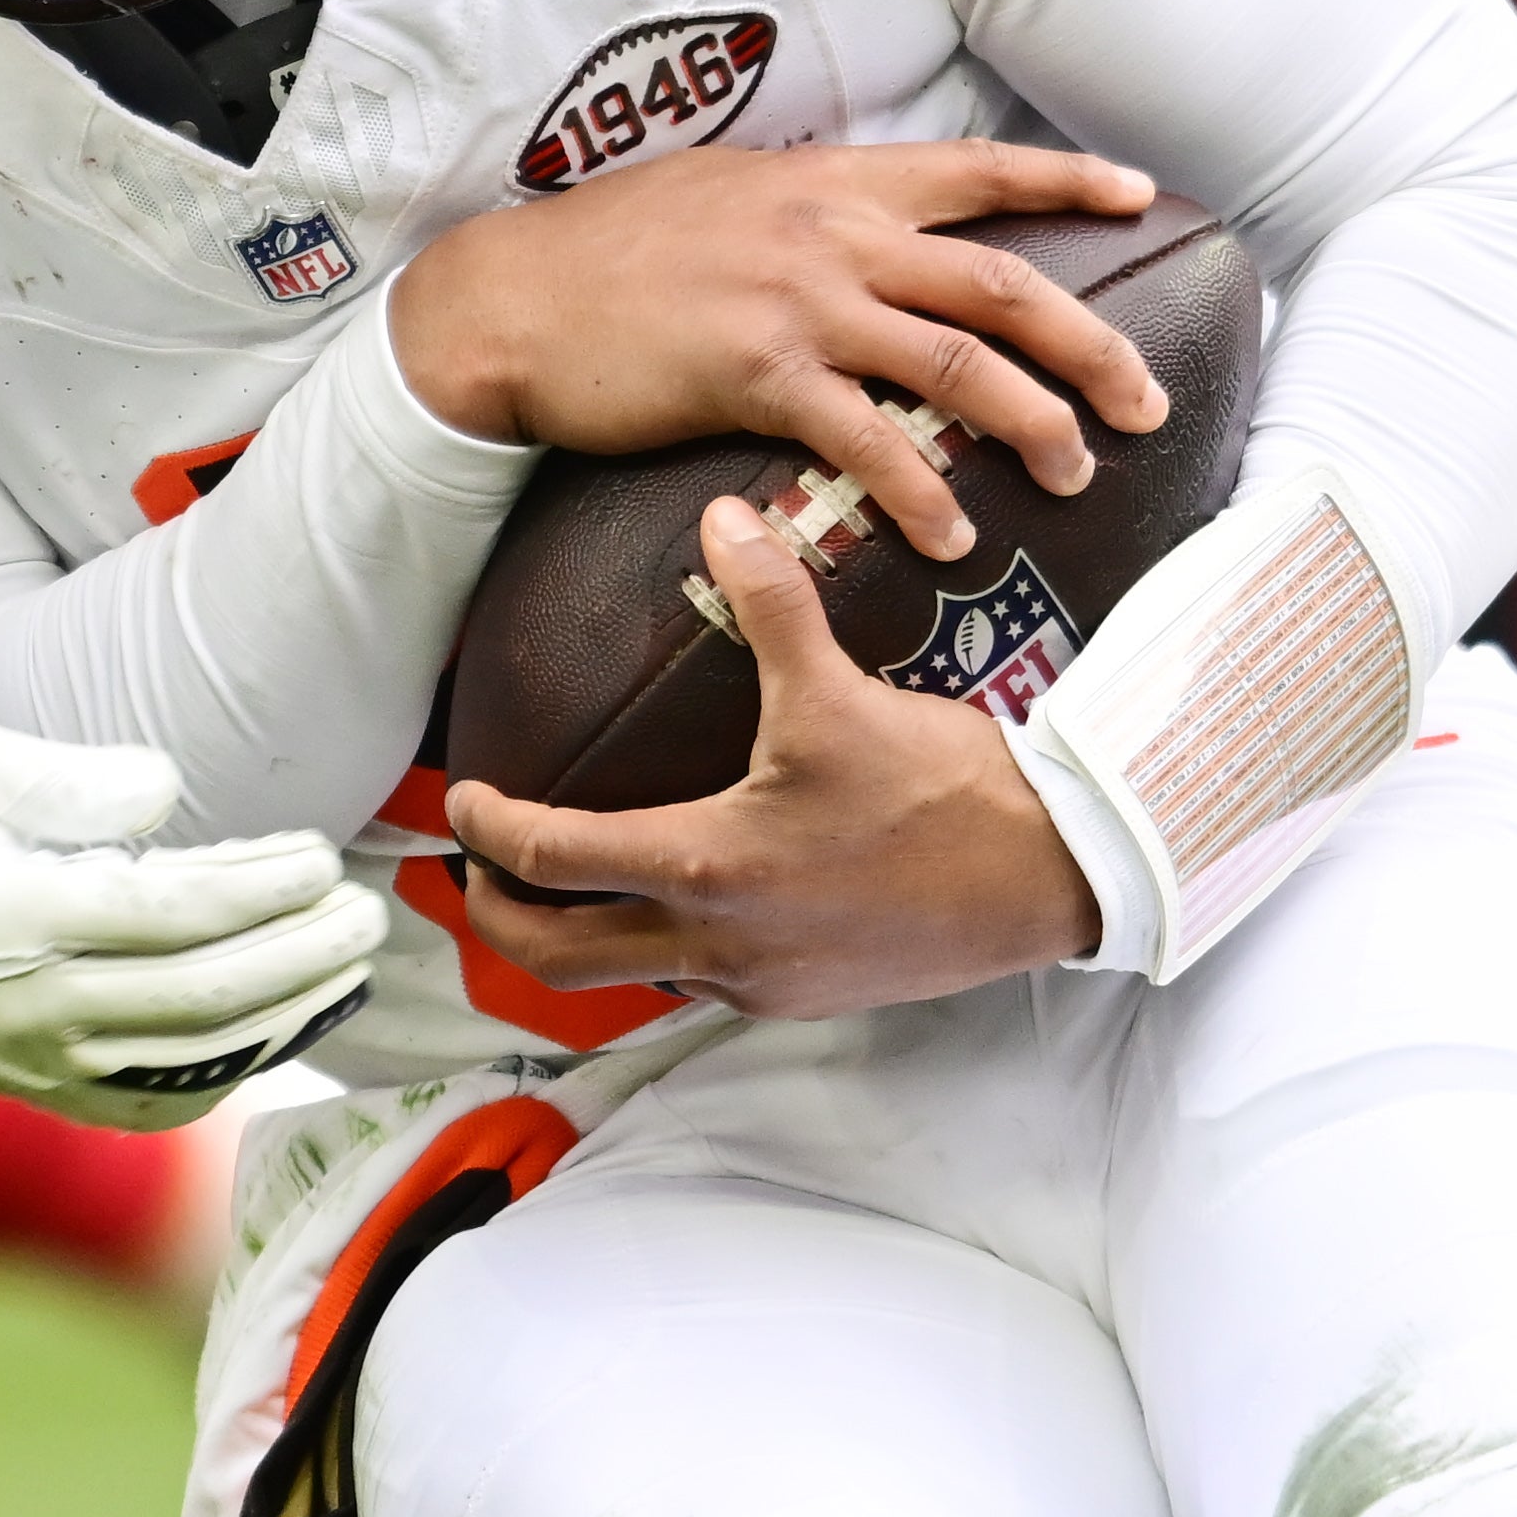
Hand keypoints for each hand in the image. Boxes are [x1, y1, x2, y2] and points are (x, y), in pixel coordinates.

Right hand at [0, 725, 385, 1128]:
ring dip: (285, 1017)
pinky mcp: (39, 1090)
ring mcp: (38, 1060)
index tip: (319, 857)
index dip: (263, 890)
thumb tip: (167, 791)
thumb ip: (68, 781)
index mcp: (18, 917)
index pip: (178, 916)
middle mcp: (34, 1004)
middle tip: (363, 914)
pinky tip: (276, 1031)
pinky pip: (156, 1103)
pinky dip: (229, 1073)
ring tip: (345, 970)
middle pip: (205, 994)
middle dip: (300, 956)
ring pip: (194, 1059)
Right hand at [387, 139, 1168, 561]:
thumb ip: (800, 206)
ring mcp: (799, 300)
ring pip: (961, 363)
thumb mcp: (715, 193)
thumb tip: (853, 224)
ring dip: (1036, 425)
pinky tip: (953, 537)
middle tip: (1148, 401)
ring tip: (1077, 476)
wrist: (506, 299)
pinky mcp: (758, 372)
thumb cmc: (599, 253)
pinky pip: (872, 440)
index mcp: (826, 180)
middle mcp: (829, 230)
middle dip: (1091, 344)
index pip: (973, 168)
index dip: (1065, 181)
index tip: (1141, 196)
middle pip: (1001, 284)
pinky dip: (925, 494)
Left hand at [440, 495, 1101, 1016]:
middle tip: (468, 873)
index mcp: (704, 869)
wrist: (1057, 875)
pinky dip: (657, 951)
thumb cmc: (944, 791)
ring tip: (559, 886)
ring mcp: (760, 984)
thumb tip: (724, 517)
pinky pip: (697, 986)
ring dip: (578, 939)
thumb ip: (773, 604)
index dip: (484, 830)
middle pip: (552, 958)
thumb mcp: (841, 695)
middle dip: (494, 919)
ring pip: (626, 979)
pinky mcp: (805, 998)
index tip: (460, 799)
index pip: (548, 859)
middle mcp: (716, 946)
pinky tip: (672, 904)